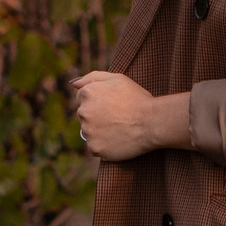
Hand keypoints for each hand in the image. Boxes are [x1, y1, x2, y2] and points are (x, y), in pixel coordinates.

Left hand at [71, 71, 190, 161]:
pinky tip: (118, 139)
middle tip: (118, 117)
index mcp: (87, 93)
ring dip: (99, 131)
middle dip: (97, 116)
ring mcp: (88, 132)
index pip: (82, 98)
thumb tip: (74, 84)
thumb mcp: (117, 78)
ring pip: (89, 132)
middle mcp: (83, 112)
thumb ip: (92, 77)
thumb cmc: (137, 98)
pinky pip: (95, 147)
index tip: (112, 105)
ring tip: (119, 128)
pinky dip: (104, 145)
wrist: (151, 122)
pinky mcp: (95, 148)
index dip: (99, 101)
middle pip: (84, 115)